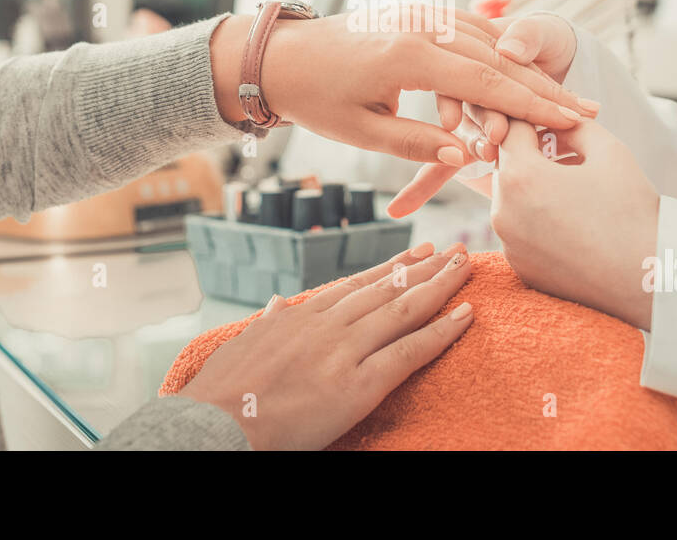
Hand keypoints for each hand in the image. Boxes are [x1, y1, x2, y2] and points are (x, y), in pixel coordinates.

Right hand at [179, 242, 473, 449]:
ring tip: (466, 269)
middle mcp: (327, 324)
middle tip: (454, 251)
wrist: (211, 425)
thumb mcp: (240, 344)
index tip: (417, 253)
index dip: (392, 268)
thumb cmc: (219, 394)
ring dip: (440, 286)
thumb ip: (266, 322)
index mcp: (300, 315)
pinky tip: (465, 315)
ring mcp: (343, 351)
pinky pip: (409, 352)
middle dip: (425, 268)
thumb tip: (275, 303)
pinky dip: (441, 331)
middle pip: (387, 289)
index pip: (357, 284)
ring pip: (404, 309)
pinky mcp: (356, 385)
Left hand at [209, 7, 596, 166]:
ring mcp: (423, 15)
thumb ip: (417, 144)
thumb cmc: (316, 97)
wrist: (282, 54)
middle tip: (591, 111)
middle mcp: (423, 27)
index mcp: (408, 55)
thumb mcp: (361, 131)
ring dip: (532, 70)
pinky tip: (528, 70)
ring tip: (568, 97)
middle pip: (501, 58)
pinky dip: (505, 51)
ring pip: (493, 41)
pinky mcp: (421, 14)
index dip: (533, 105)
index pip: (487, 82)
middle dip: (548, 88)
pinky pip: (474, 29)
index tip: (572, 121)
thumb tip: (467, 159)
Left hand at [489, 118, 659, 329]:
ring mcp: (509, 244)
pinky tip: (573, 221)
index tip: (557, 125)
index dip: (536, 121)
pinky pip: (520, 231)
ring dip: (536, 188)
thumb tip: (556, 123)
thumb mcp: (610, 152)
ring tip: (576, 190)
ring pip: (512, 200)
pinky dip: (538, 220)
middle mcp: (503, 212)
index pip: (512, 130)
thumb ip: (575, 126)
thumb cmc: (632, 213)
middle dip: (535, 155)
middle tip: (570, 156)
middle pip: (508, 166)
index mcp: (521, 177)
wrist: (650, 280)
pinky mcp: (519, 268)